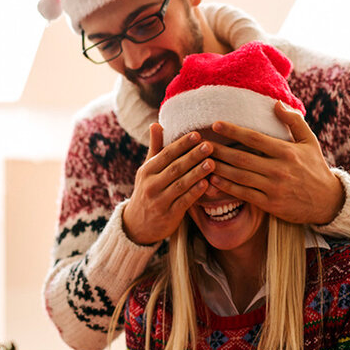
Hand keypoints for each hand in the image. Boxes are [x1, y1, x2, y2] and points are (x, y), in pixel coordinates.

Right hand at [122, 123, 214, 244]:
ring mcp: (159, 201)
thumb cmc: (147, 191)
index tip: (197, 134)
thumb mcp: (147, 170)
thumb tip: (156, 124)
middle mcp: (151, 185)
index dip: (182, 144)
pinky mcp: (167, 215)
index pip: (166, 154)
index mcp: (147, 171)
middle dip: (193, 156)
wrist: (137, 225)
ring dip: (197, 173)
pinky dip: (195, 193)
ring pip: (180, 184)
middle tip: (210, 145)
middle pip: (175, 168)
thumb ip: (155, 148)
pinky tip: (206, 184)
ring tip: (212, 163)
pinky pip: (183, 202)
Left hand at [207, 101, 343, 224]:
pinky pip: (244, 195)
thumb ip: (293, 121)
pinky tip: (212, 181)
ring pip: (239, 177)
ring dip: (218, 169)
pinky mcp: (270, 204)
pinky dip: (227, 188)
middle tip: (200, 143)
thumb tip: (276, 103)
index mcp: (287, 152)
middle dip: (219, 150)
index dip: (233, 130)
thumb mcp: (310, 141)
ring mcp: (273, 188)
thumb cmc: (315, 168)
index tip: (216, 124)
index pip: (254, 138)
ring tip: (201, 160)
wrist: (328, 201)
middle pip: (242, 158)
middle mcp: (279, 169)